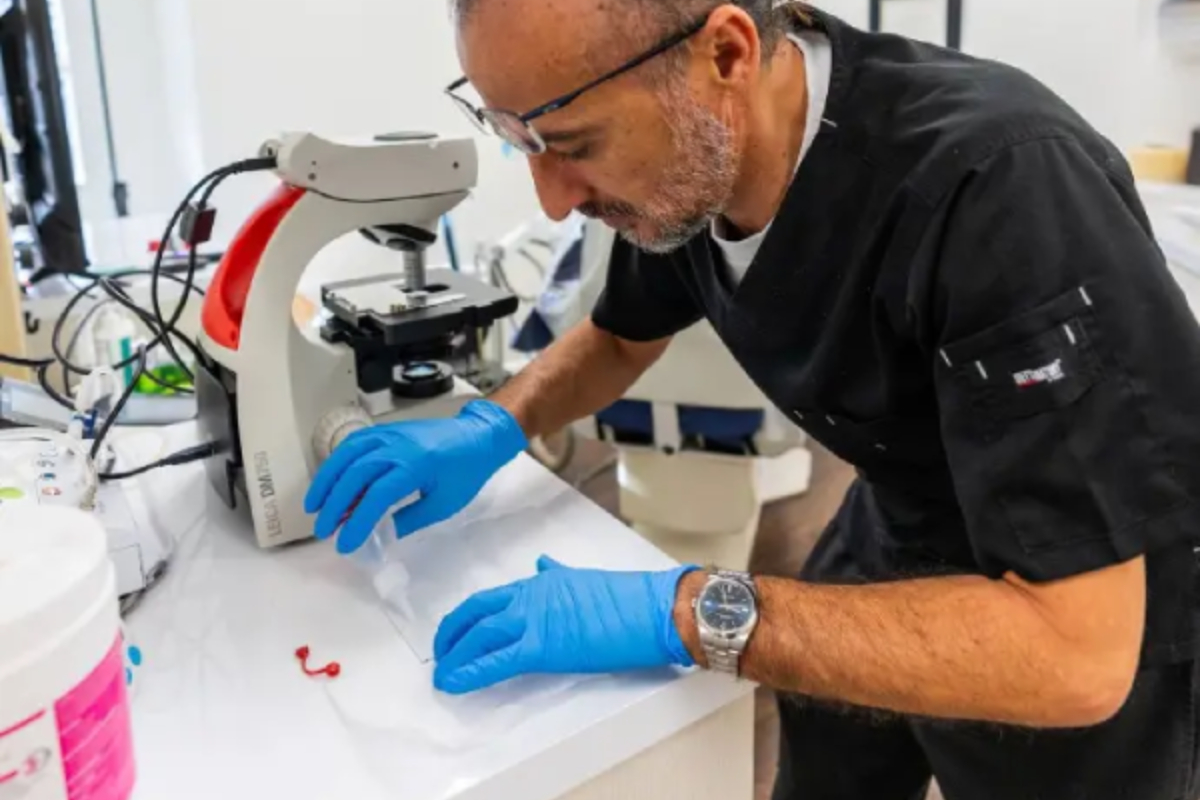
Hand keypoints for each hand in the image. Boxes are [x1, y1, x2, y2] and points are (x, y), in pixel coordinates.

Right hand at [303, 400, 526, 553]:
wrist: (477, 436)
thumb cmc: (465, 472)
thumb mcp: (443, 504)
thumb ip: (409, 519)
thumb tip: (380, 535)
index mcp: (416, 466)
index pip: (377, 496)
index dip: (357, 521)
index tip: (345, 543)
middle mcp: (398, 446)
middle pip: (355, 474)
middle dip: (334, 504)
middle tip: (323, 529)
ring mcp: (389, 433)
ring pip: (347, 454)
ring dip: (327, 480)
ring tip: (314, 506)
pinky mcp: (385, 430)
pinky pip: (353, 443)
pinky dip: (337, 462)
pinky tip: (329, 481)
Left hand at [433, 556, 697, 693]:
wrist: (651, 609)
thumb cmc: (629, 599)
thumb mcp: (584, 579)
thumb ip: (557, 574)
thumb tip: (543, 563)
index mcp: (541, 582)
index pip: (491, 598)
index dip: (467, 617)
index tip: (455, 632)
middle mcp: (530, 596)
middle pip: (476, 613)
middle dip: (451, 634)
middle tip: (440, 654)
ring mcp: (534, 620)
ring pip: (479, 635)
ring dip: (454, 656)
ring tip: (442, 674)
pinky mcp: (542, 647)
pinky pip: (495, 662)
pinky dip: (469, 673)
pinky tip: (454, 684)